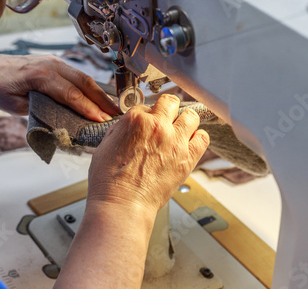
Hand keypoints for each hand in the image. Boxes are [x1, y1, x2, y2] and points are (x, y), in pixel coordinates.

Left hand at [0, 53, 119, 121]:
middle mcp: (50, 65)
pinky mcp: (54, 64)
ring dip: (99, 93)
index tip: (101, 120)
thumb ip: (41, 109)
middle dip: (101, 99)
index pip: (71, 94)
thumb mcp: (16, 105)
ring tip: (111, 108)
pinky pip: (76, 75)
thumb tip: (63, 117)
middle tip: (115, 114)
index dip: (88, 108)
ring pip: (83, 77)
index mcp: (40, 75)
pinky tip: (97, 97)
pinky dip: (90, 87)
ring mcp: (53, 62)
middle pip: (83, 82)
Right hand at [87, 94, 209, 213]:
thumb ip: (120, 131)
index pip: (146, 106)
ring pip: (191, 116)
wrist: (123, 205)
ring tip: (180, 129)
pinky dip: (199, 137)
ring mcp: (175, 141)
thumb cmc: (110, 182)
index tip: (146, 123)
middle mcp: (158, 126)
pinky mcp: (187, 158)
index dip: (145, 115)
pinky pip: (203, 138)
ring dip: (185, 120)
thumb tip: (128, 127)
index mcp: (135, 121)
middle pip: (171, 102)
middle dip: (167, 109)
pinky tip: (191, 142)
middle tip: (165, 119)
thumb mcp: (105, 146)